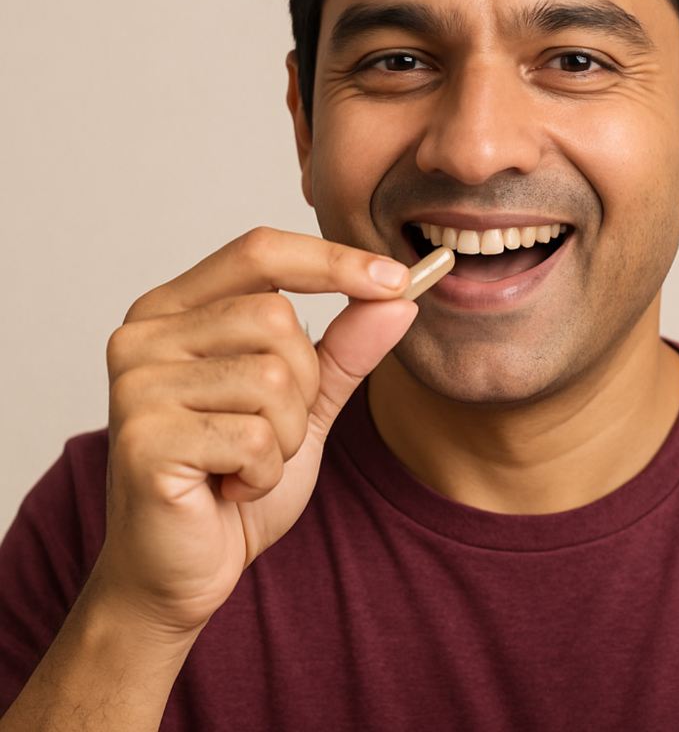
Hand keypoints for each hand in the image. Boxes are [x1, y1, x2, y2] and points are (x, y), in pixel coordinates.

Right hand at [97, 227, 416, 638]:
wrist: (180, 570)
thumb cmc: (234, 478)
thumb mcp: (304, 403)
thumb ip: (345, 349)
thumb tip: (399, 298)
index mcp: (176, 309)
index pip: (261, 251)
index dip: (332, 260)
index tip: (397, 279)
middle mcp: (145, 335)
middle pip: (276, 316)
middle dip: (303, 385)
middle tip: (268, 432)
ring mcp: (136, 385)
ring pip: (272, 377)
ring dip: (285, 436)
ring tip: (244, 464)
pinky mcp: (143, 440)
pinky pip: (255, 437)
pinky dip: (264, 474)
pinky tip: (229, 490)